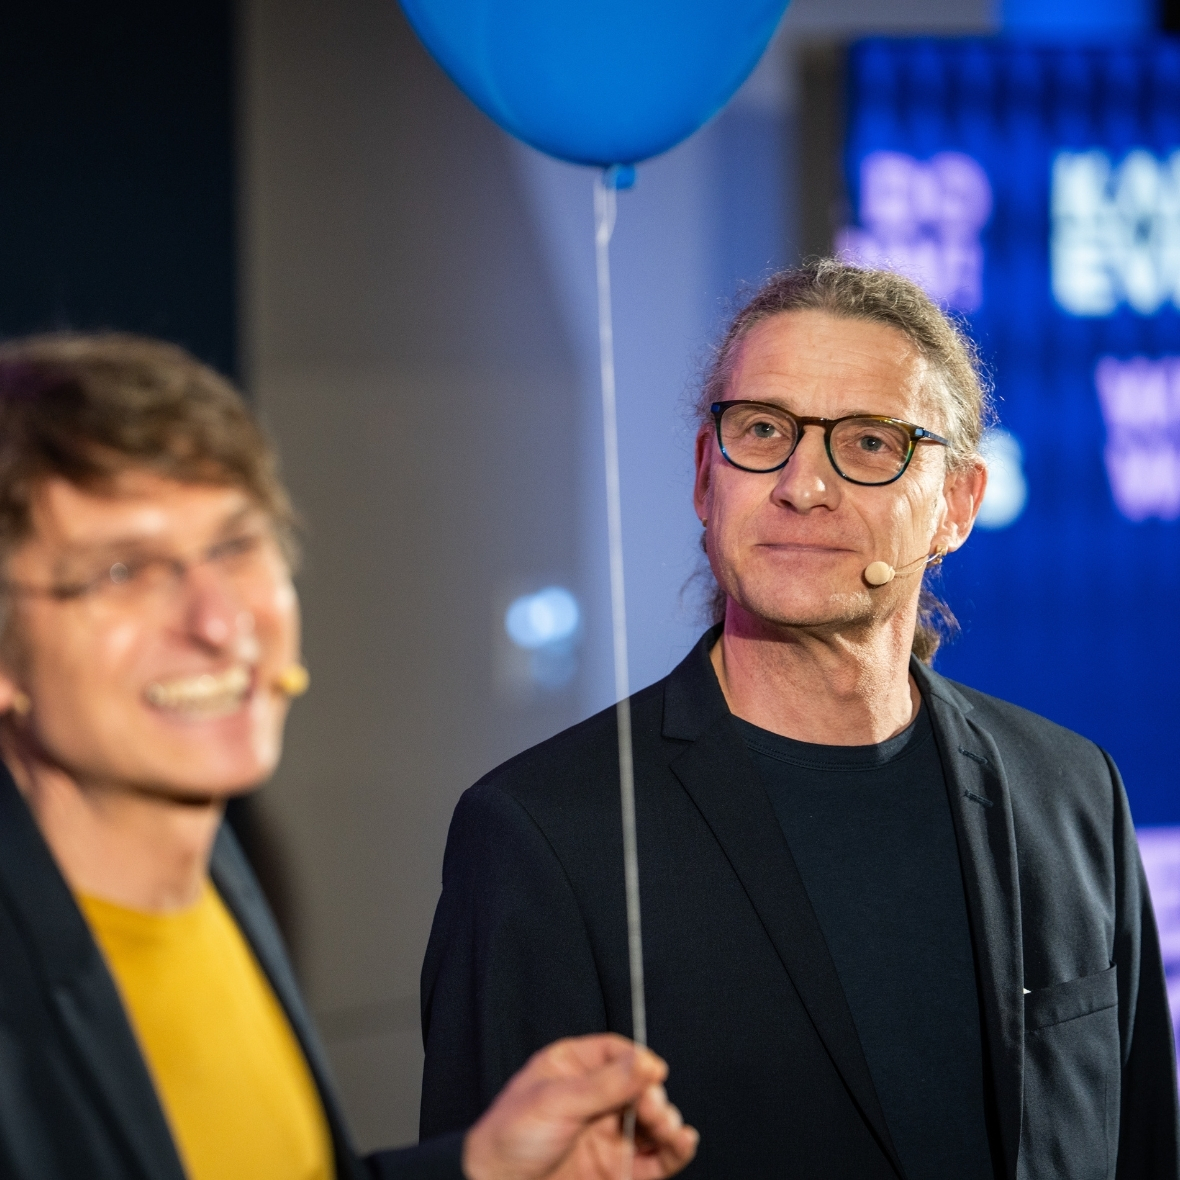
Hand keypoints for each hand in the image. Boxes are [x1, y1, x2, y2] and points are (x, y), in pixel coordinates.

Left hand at [462, 1034, 697, 1179]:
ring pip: (651, 1121)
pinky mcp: (616, 1169)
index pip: (617, 1053)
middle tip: (653, 1111)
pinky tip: (682, 1143)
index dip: (638, 1061)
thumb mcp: (556, 1101)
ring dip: (667, 1123)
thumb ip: (606, 1084)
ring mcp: (606, 1134)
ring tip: (668, 1130)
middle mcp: (593, 1099)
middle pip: (640, 1087)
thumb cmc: (509, 1138)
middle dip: (653, 1097)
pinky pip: (654, 1157)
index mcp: (572, 1068)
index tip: (653, 1073)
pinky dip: (673, 1151)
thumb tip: (647, 1060)